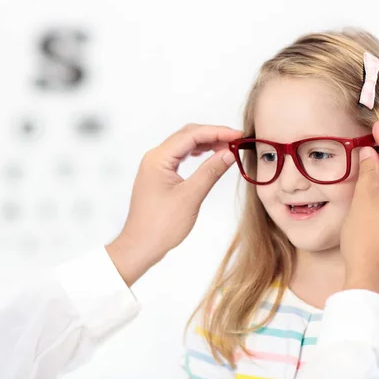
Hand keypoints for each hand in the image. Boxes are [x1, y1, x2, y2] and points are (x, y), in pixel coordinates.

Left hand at [106, 124, 241, 285]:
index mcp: (158, 159)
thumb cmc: (161, 225)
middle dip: (212, 135)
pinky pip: (180, 157)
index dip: (217, 132)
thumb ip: (210, 171)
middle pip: (187, 136)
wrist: (140, 246)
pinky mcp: (159, 176)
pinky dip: (197, 154)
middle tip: (237, 140)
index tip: (238, 135)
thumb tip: (230, 153)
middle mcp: (154, 158)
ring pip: (184, 145)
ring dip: (206, 144)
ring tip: (228, 148)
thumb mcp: (191, 197)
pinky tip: (210, 157)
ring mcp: (155, 166)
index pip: (191, 135)